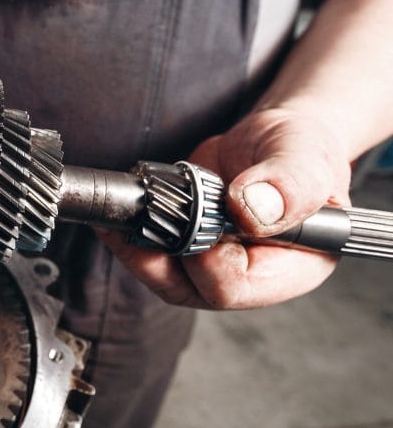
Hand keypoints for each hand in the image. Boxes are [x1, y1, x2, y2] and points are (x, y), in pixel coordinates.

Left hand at [102, 108, 351, 308]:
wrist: (279, 139)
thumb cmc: (307, 150)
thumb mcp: (307, 158)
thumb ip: (289, 184)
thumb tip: (253, 208)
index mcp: (291, 269)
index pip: (236, 287)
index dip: (207, 263)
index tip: (193, 224)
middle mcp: (248, 274)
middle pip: (190, 288)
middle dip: (156, 256)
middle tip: (137, 218)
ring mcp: (214, 261)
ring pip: (164, 272)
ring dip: (137, 244)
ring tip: (121, 212)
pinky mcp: (187, 244)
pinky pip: (154, 250)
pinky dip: (134, 230)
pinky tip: (121, 208)